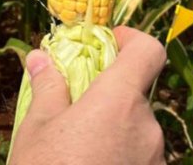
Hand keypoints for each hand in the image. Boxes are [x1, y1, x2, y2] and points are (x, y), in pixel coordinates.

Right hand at [9, 26, 166, 164]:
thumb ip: (48, 87)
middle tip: (74, 111)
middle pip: (136, 95)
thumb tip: (41, 57)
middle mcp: (147, 127)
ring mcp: (155, 159)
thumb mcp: (37, 128)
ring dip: (113, 130)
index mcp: (119, 101)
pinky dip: (119, 156)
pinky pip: (139, 157)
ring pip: (137, 129)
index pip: (149, 51)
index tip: (107, 44)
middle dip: (108, 97)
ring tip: (78, 151)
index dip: (131, 40)